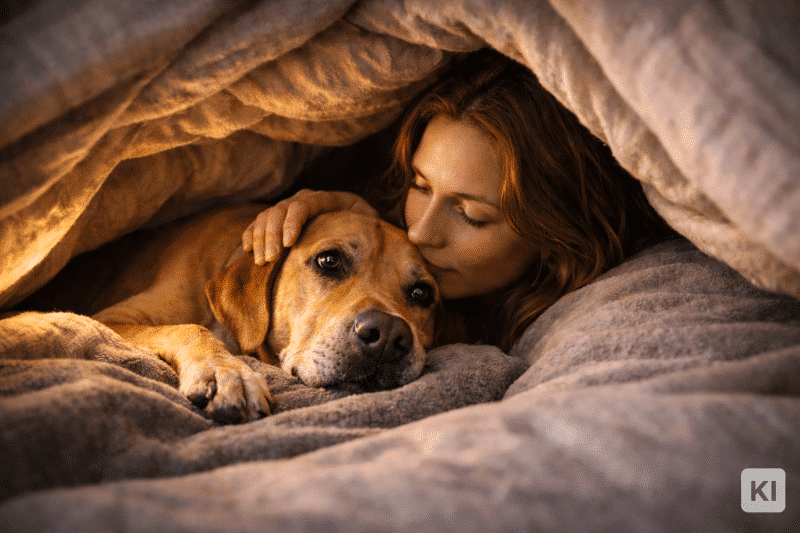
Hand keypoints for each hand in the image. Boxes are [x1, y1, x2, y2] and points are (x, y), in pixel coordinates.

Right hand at [242, 189, 377, 263]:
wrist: (357, 227)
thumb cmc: (365, 229)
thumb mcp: (370, 224)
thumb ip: (368, 225)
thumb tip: (373, 234)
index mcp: (327, 199)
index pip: (303, 205)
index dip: (293, 222)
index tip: (288, 244)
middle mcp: (304, 199)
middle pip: (279, 211)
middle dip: (271, 235)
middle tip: (269, 260)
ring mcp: (289, 208)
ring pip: (266, 217)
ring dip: (260, 238)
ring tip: (261, 262)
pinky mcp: (279, 221)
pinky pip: (258, 223)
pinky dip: (251, 235)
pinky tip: (248, 250)